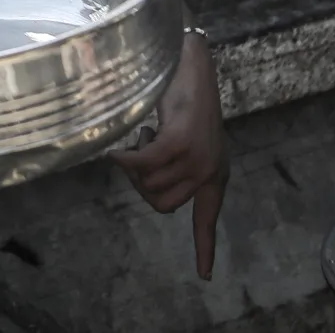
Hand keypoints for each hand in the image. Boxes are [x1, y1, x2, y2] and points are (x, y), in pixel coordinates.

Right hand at [110, 31, 228, 279]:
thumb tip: (146, 182)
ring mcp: (197, 159)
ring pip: (149, 186)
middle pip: (162, 205)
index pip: (208, 218)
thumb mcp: (181, 133)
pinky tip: (119, 146)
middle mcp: (210, 170)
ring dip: (136, 162)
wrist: (188, 58)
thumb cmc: (180, 91)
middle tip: (140, 152)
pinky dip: (125, 157)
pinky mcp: (181, 144)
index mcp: (215, 171)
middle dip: (141, 185)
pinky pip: (142, 166)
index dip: (204, 248)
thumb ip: (172, 161)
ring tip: (146, 131)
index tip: (204, 276)